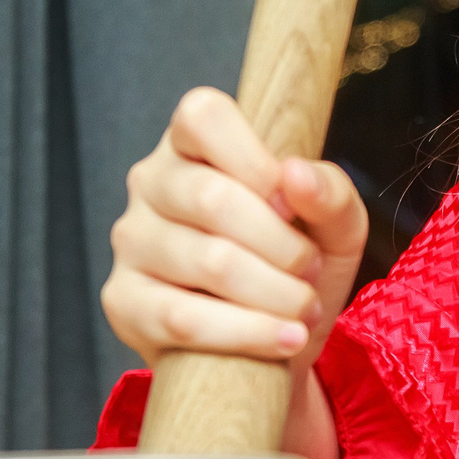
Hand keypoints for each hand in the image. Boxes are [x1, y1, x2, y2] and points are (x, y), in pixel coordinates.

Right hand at [101, 87, 366, 374]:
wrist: (276, 342)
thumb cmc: (297, 265)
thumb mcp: (335, 224)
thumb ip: (331, 192)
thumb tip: (296, 176)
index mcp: (192, 143)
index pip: (203, 116)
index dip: (257, 161)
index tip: (293, 206)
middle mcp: (151, 183)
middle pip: (213, 198)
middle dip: (283, 245)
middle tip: (310, 271)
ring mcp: (131, 241)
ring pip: (207, 262)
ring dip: (276, 293)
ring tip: (304, 309)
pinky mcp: (124, 301)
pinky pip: (184, 319)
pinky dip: (248, 333)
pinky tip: (284, 338)